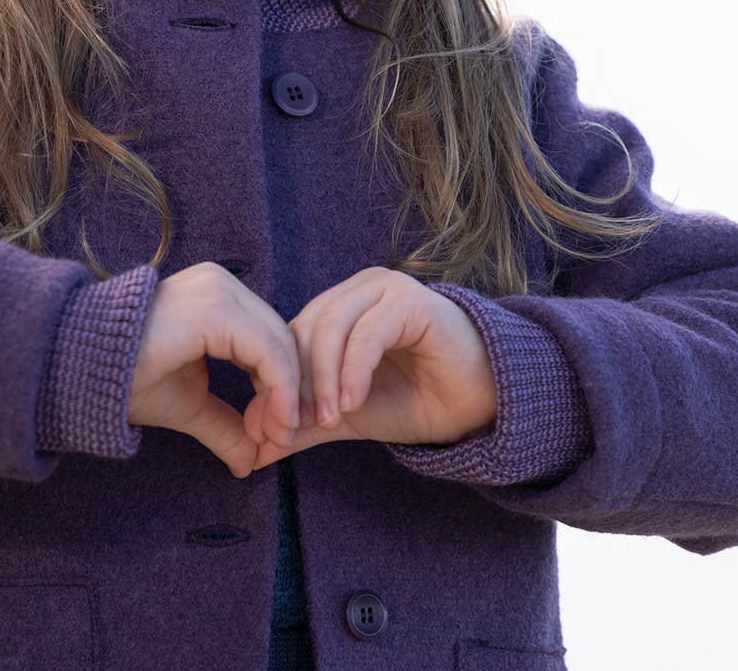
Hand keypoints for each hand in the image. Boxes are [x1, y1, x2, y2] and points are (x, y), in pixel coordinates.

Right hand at [128, 262, 302, 477]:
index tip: (279, 435)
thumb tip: (250, 462)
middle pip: (281, 339)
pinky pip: (267, 350)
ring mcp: (217, 291)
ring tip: (277, 437)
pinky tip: (273, 423)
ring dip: (286, 396)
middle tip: (284, 440)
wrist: (80, 370)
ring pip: (280, 344)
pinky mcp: (214, 308)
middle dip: (289, 394)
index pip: (270, 340)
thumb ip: (224, 424)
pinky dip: (279, 390)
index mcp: (216, 298)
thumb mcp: (188, 404)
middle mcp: (220, 284)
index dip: (282, 388)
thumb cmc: (124, 378)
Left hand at [249, 267, 496, 469]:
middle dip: (293, 381)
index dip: (275, 381)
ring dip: (321, 378)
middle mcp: (358, 291)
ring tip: (326, 418)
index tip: (271, 428)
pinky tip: (351, 404)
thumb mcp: (348, 415)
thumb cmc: (417, 400)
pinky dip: (352, 370)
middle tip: (293, 426)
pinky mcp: (411, 302)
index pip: (289, 337)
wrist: (481, 405)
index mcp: (337, 307)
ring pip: (331, 328)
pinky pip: (368, 333)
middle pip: (304, 329)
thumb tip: (255, 446)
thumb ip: (303, 424)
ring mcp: (385, 290)